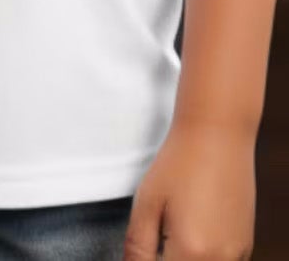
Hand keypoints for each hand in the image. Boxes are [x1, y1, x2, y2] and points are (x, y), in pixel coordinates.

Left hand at [124, 121, 253, 259]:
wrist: (217, 137)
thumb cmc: (179, 164)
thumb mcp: (147, 203)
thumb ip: (138, 245)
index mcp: (192, 252)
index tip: (144, 248)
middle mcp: (221, 260)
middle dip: (167, 258)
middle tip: (157, 234)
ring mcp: (238, 255)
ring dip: (185, 259)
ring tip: (173, 229)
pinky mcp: (246, 246)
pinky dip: (205, 257)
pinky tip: (193, 231)